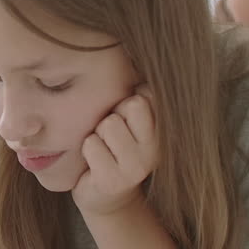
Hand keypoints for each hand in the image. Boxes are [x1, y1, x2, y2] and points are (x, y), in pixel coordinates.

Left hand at [71, 85, 157, 216]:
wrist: (103, 194)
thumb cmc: (112, 147)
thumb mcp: (128, 120)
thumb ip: (135, 95)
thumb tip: (128, 54)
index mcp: (162, 129)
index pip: (148, 94)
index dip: (128, 100)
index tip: (126, 118)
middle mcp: (156, 148)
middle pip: (131, 105)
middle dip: (112, 115)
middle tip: (111, 136)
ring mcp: (137, 166)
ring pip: (109, 124)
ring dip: (98, 134)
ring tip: (102, 149)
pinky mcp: (114, 180)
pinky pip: (92, 144)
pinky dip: (87, 150)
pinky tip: (93, 163)